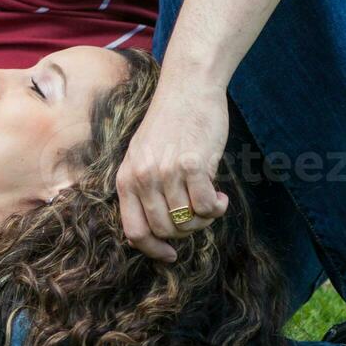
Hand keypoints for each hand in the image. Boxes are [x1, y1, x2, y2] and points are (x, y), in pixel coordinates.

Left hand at [115, 76, 230, 261]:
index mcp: (125, 178)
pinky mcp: (193, 165)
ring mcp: (166, 172)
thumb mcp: (143, 158)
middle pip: (166, 230)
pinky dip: (218, 207)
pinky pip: (208, 207)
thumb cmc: (169, 127)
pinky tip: (220, 194)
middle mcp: (142, 177)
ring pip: (188, 221)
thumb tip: (161, 231)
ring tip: (210, 200)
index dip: (153, 250)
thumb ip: (145, 189)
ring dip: (204, 218)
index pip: (133, 231)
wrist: (187, 91)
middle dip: (186, 230)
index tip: (171, 254)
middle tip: (198, 214)